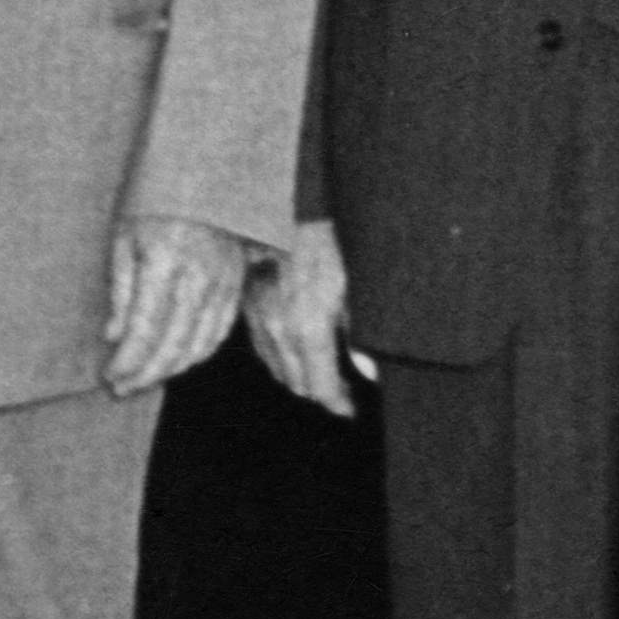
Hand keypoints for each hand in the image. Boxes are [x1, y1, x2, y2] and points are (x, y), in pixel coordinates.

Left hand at [105, 216, 248, 395]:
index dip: (128, 361)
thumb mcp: (124, 237)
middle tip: (122, 388)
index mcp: (164, 262)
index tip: (111, 375)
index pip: (145, 330)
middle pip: (172, 345)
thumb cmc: (155, 201)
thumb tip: (114, 337)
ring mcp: (221, 283)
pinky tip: (177, 362)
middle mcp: (197, 278)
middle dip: (145, 374)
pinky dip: (197, 354)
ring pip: (197, 345)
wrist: (204, 174)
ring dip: (170, 370)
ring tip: (144, 379)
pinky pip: (218, 332)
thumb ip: (121, 290)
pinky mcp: (234, 286)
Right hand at [240, 216, 369, 417]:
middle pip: (299, 385)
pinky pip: (264, 350)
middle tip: (341, 389)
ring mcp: (261, 321)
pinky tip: (298, 349)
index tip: (349, 408)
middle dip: (321, 391)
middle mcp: (280, 332)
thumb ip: (360, 335)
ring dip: (300, 376)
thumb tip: (368, 370)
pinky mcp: (250, 308)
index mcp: (309, 330)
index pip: (321, 389)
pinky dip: (282, 358)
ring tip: (322, 370)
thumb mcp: (356, 288)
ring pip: (279, 370)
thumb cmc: (328, 244)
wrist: (287, 210)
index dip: (338, 403)